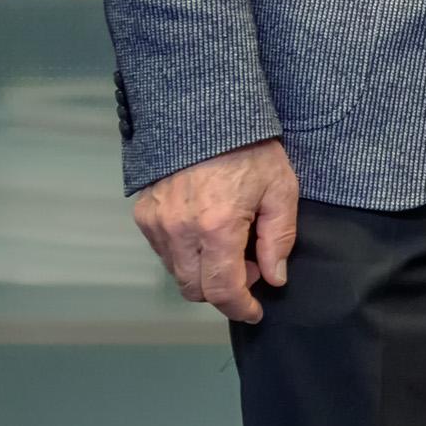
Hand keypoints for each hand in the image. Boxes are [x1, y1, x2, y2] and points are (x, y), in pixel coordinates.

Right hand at [132, 138, 301, 324]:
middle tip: (250, 265)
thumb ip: (278, 238)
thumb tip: (274, 278)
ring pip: (177, 272)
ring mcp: (157, 223)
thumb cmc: (251, 149)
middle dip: (224, 289)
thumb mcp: (281, 189)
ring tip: (232, 244)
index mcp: (217, 227)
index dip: (240, 307)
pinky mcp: (144, 214)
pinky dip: (186, 254)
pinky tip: (207, 232)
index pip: (222, 289)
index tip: (254, 312)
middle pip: (195, 289)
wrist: (205, 113)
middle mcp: (179, 231)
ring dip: (204, 272)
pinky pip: (164, 251)